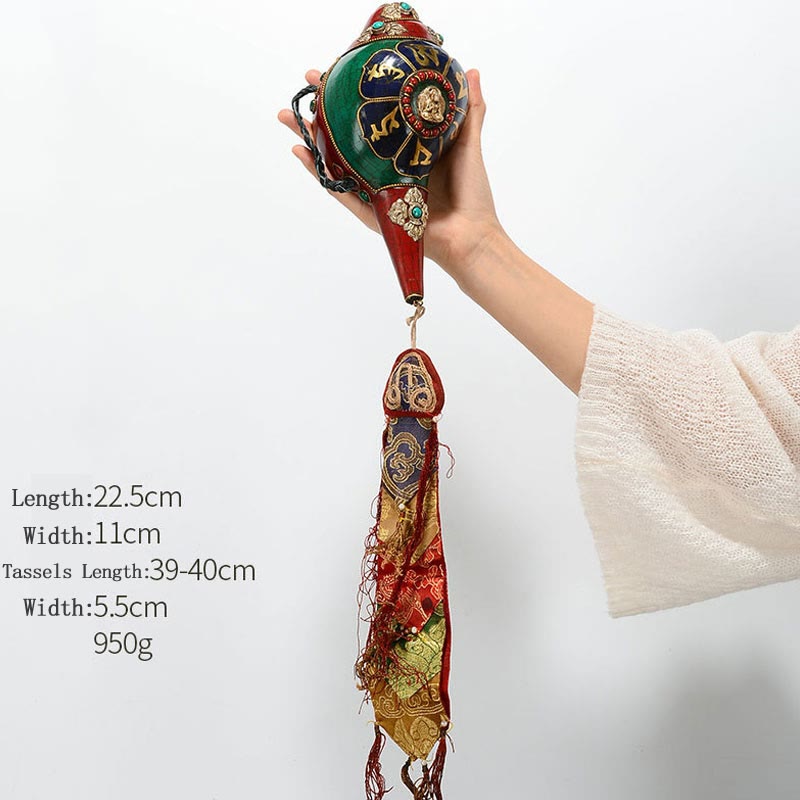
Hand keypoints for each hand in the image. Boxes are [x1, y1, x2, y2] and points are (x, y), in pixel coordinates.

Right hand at [277, 68, 506, 287]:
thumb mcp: (467, 144)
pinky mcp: (371, 213)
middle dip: (323, 112)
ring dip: (309, 139)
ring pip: (334, 162)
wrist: (470, 237)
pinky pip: (338, 191)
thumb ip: (468, 111)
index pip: (373, 119)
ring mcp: (375, 192)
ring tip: (287, 116)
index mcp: (404, 153)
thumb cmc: (471, 196)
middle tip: (306, 86)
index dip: (354, 96)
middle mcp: (385, 171)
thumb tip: (472, 70)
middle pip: (346, 138)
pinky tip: (301, 152)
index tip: (340, 69)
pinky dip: (318, 173)